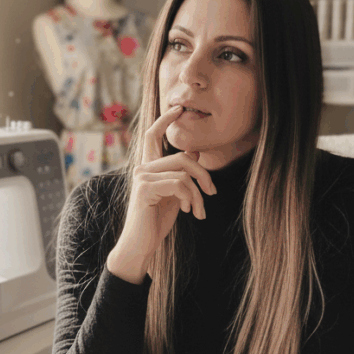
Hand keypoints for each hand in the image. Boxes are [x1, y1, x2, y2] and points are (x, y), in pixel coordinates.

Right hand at [116, 105, 217, 262]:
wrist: (141, 246)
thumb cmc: (156, 222)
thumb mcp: (173, 195)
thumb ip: (180, 174)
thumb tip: (193, 152)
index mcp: (148, 168)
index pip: (153, 136)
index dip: (165, 120)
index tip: (178, 107)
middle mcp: (142, 169)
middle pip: (182, 156)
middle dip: (203, 174)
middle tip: (212, 192)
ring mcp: (142, 178)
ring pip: (184, 172)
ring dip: (198, 194)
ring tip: (199, 211)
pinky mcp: (145, 189)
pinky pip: (179, 184)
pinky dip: (191, 199)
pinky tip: (188, 212)